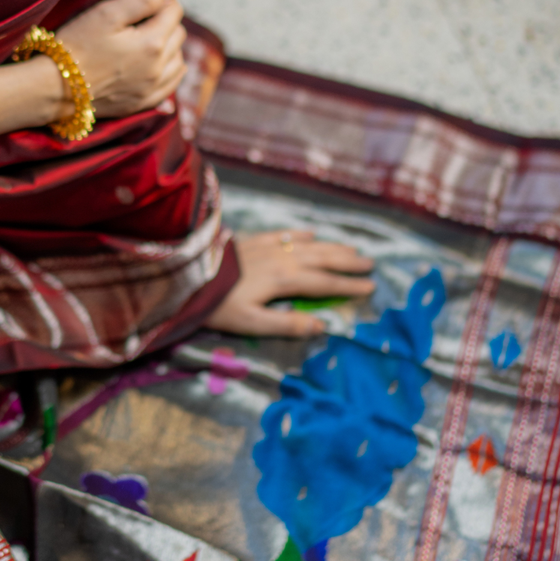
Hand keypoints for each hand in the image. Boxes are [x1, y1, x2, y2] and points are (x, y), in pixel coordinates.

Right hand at [56, 0, 185, 118]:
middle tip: (141, 20)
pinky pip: (171, 86)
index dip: (161, 1)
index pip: (174, 11)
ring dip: (170, 47)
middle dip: (166, 23)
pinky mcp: (142, 103)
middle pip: (179, 35)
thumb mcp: (107, 14)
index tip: (144, 2)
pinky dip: (169, 72)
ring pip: (179, 60)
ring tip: (146, 41)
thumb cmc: (77, 45)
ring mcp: (152, 89)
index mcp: (152, 43)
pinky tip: (157, 65)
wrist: (54, 87)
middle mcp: (158, 68)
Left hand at [209, 230, 375, 338]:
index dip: (348, 286)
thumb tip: (323, 327)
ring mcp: (268, 247)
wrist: (188, 278)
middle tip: (370, 264)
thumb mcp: (253, 323)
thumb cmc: (219, 306)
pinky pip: (284, 234)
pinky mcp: (253, 241)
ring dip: (332, 247)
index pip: (325, 283)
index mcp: (285, 280)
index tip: (370, 287)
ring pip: (308, 245)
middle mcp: (281, 259)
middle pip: (322, 259)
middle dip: (347, 262)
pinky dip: (301, 234)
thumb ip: (288, 325)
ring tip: (351, 249)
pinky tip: (310, 234)